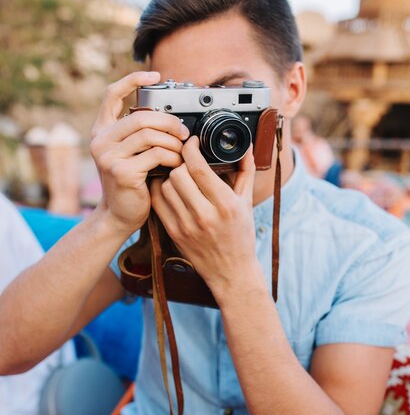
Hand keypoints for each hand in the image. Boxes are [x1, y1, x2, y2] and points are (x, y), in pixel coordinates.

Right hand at [90, 71, 189, 234]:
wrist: (118, 216)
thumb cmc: (129, 185)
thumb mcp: (129, 155)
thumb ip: (137, 135)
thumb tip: (169, 116)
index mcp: (101, 132)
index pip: (112, 94)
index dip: (133, 80)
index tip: (155, 75)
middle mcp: (100, 141)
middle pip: (142, 117)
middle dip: (169, 121)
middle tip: (183, 132)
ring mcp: (109, 156)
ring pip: (150, 134)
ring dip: (173, 142)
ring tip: (181, 152)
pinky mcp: (122, 172)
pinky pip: (156, 154)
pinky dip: (172, 157)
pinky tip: (176, 164)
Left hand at [150, 136, 259, 300]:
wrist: (231, 271)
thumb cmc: (240, 236)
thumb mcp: (246, 203)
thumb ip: (246, 172)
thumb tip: (245, 147)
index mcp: (225, 204)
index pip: (198, 167)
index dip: (191, 148)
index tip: (192, 143)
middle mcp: (204, 215)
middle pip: (178, 174)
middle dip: (181, 163)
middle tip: (186, 162)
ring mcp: (186, 226)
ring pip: (165, 187)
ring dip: (170, 177)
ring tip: (180, 177)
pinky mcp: (174, 233)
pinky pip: (158, 203)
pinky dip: (161, 191)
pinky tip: (169, 190)